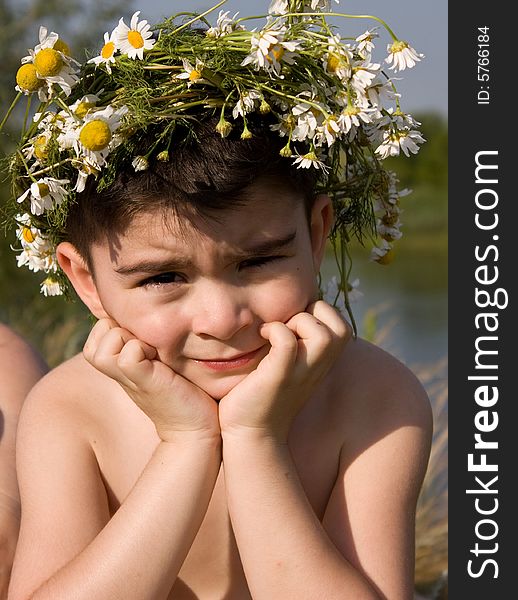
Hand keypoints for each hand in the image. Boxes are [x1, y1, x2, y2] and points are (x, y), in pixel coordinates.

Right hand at [83, 318, 219, 441]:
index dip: (124, 324)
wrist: (195, 428)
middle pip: (100, 330)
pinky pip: (127, 356)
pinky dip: (142, 350)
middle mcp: (119, 370)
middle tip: (151, 345)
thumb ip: (148, 343)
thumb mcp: (160, 362)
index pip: (101, 327)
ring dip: (132, 339)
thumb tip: (151, 315)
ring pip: (107, 341)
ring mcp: (129, 378)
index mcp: (121, 363)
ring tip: (153, 352)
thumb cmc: (183, 391)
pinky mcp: (145, 383)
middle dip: (126, 327)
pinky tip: (160, 361)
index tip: (147, 339)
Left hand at [218, 301, 350, 441]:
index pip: (342, 327)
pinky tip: (262, 336)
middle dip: (314, 314)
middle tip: (287, 324)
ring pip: (322, 334)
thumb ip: (294, 340)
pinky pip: (287, 341)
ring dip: (298, 322)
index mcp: (321, 363)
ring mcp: (300, 373)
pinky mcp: (278, 377)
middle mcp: (317, 368)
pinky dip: (275, 330)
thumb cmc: (261, 393)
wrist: (250, 433)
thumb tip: (288, 310)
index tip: (294, 322)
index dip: (321, 314)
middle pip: (341, 328)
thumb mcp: (286, 363)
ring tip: (275, 330)